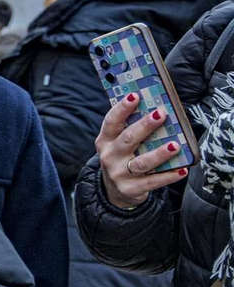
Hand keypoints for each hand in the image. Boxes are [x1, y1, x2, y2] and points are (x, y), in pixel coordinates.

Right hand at [95, 93, 185, 207]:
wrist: (115, 191)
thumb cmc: (122, 159)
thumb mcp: (118, 144)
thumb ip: (130, 130)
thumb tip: (155, 110)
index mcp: (105, 141)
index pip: (111, 122)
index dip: (122, 109)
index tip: (135, 96)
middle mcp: (110, 156)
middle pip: (128, 139)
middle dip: (145, 126)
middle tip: (161, 114)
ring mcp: (119, 174)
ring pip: (141, 162)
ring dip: (159, 154)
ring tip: (174, 145)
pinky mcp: (131, 188)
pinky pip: (152, 181)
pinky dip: (168, 176)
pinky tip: (181, 169)